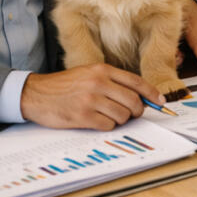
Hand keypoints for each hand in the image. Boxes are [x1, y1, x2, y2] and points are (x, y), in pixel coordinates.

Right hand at [21, 64, 162, 130]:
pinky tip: (96, 121)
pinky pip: (108, 126)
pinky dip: (107, 126)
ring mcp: (90, 99)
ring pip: (123, 115)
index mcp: (102, 70)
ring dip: (120, 120)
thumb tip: (141, 97)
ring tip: (107, 116)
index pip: (136, 82)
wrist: (35, 94)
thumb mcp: (89, 74)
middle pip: (133, 101)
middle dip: (137, 111)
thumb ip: (113, 82)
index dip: (152, 94)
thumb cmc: (65, 85)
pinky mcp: (82, 116)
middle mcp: (98, 83)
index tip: (160, 101)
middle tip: (131, 114)